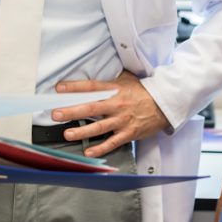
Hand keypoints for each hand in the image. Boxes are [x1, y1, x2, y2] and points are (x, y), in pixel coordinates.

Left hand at [51, 70, 170, 157]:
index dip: (75, 87)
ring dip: (82, 132)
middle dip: (72, 111)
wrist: (164, 104)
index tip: (59, 89)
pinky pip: (112, 142)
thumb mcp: (127, 79)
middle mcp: (117, 105)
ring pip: (99, 127)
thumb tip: (99, 69)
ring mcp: (122, 120)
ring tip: (68, 134)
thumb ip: (110, 79)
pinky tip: (89, 151)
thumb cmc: (143, 92)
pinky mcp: (129, 133)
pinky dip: (100, 148)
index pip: (91, 87)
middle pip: (91, 107)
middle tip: (56, 114)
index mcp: (115, 90)